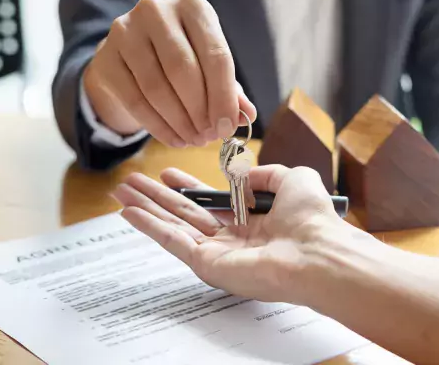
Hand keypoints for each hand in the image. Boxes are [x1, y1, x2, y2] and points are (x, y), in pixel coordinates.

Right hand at [83, 0, 256, 146]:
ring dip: (180, 122)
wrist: (132, 54)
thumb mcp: (209, 66)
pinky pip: (135, 100)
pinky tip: (174, 139)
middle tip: (208, 136)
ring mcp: (125, 30)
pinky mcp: (106, 57)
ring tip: (194, 140)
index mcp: (193, 6)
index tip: (227, 128)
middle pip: (183, 70)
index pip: (216, 55)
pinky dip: (158, 126)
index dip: (223, 97)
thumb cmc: (181, 58)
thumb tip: (248, 115)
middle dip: (200, 111)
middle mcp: (157, 10)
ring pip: (157, 87)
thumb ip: (230, 88)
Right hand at [113, 166, 351, 305]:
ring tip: (121, 192)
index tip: (168, 172)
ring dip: (146, 208)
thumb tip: (243, 175)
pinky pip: (172, 241)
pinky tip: (129, 212)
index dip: (187, 186)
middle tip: (132, 182)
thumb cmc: (311, 216)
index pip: (210, 201)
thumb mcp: (292, 178)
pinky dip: (148, 226)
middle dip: (157, 196)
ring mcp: (217, 253)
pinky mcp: (206, 265)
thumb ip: (265, 173)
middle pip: (185, 212)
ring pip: (173, 225)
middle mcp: (231, 238)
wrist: (317, 250)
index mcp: (250, 220)